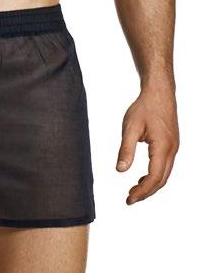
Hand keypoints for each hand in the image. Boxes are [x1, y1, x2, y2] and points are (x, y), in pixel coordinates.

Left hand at [116, 86, 178, 203]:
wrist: (159, 93)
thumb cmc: (144, 107)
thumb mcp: (130, 127)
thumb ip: (126, 149)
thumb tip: (120, 170)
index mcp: (162, 147)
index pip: (154, 177)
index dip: (142, 191)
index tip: (129, 199)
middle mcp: (172, 150)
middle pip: (161, 180)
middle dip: (146, 192)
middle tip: (129, 199)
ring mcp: (174, 148)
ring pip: (164, 174)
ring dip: (150, 185)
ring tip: (134, 191)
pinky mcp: (172, 145)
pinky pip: (165, 166)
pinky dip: (154, 176)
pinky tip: (142, 177)